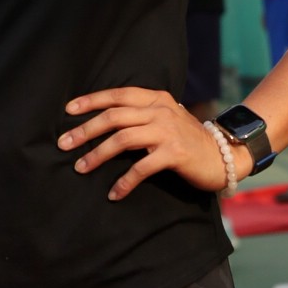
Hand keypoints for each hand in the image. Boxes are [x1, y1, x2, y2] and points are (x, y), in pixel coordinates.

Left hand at [60, 87, 227, 199]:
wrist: (223, 155)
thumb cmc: (188, 139)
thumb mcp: (166, 118)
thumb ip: (141, 115)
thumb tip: (105, 121)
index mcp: (156, 99)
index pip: (118, 94)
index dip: (91, 100)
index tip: (68, 110)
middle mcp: (160, 110)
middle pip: (114, 116)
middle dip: (85, 130)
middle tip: (64, 143)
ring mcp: (167, 131)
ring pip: (122, 139)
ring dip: (97, 154)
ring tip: (80, 167)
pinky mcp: (174, 154)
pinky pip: (141, 167)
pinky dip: (125, 181)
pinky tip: (114, 193)